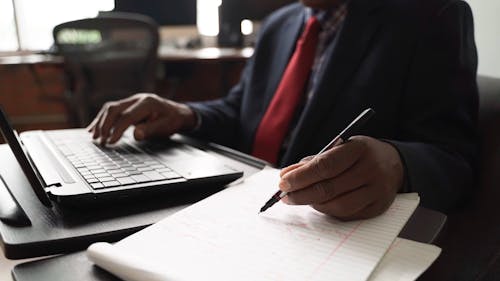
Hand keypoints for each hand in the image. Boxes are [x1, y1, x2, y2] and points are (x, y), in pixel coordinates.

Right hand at [87, 93, 196, 144]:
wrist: (178, 112)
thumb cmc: (172, 120)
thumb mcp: (166, 126)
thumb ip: (151, 129)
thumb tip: (136, 134)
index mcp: (147, 103)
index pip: (127, 116)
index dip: (117, 129)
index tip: (111, 142)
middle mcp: (137, 99)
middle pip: (114, 109)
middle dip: (105, 125)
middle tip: (101, 142)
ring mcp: (131, 101)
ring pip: (110, 109)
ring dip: (100, 123)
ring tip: (95, 137)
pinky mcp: (128, 105)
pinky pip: (111, 111)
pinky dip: (102, 120)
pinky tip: (94, 129)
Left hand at [279, 136, 403, 220]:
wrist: (394, 163)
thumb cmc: (360, 154)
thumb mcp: (340, 147)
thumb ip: (314, 161)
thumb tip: (287, 175)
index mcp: (359, 149)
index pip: (325, 166)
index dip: (301, 176)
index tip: (283, 182)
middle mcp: (370, 170)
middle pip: (329, 188)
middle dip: (301, 193)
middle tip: (285, 195)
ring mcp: (376, 190)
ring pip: (337, 205)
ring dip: (313, 204)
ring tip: (299, 199)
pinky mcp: (377, 207)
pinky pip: (347, 215)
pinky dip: (328, 211)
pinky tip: (318, 204)